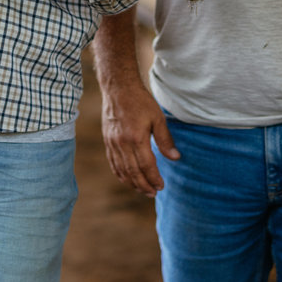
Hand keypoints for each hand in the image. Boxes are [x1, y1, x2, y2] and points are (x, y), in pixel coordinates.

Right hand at [101, 78, 176, 195]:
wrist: (118, 88)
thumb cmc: (140, 101)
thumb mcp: (158, 118)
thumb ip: (165, 140)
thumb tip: (175, 158)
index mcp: (136, 138)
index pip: (146, 166)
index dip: (154, 178)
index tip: (161, 186)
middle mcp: (122, 143)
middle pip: (133, 172)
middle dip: (144, 185)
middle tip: (153, 193)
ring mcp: (112, 143)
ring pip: (121, 170)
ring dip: (132, 183)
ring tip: (142, 190)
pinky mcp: (107, 140)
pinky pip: (113, 162)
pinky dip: (120, 174)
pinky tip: (127, 179)